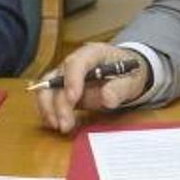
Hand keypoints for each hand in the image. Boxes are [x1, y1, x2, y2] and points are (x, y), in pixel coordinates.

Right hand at [33, 43, 148, 134]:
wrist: (126, 73)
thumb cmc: (128, 73)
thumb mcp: (132, 80)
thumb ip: (120, 88)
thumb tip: (106, 98)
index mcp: (93, 53)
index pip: (76, 63)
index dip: (71, 80)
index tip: (72, 99)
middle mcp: (74, 62)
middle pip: (58, 78)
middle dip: (59, 103)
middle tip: (65, 124)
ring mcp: (66, 75)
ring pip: (46, 87)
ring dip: (48, 108)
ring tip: (58, 126)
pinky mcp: (62, 88)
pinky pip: (48, 97)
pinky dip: (48, 110)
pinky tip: (55, 123)